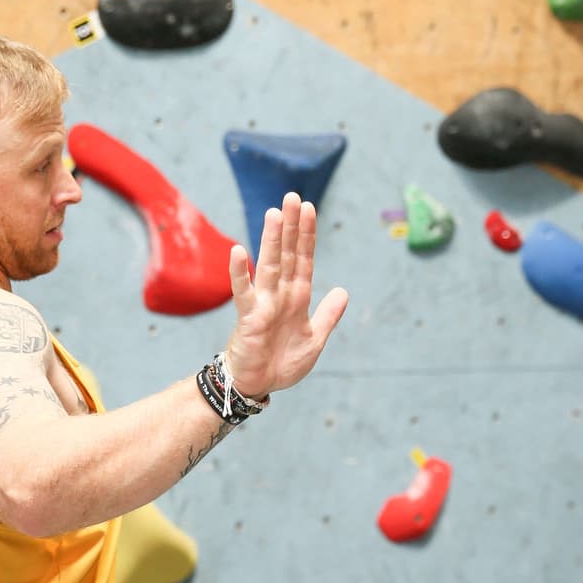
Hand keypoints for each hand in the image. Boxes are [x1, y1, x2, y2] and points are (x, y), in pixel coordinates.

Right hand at [223, 192, 348, 397]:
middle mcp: (281, 294)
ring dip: (271, 240)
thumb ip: (328, 316)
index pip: (304, 260)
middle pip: (287, 254)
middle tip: (293, 197)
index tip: (310, 208)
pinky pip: (244, 292)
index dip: (307, 236)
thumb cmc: (281, 363)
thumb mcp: (314, 340)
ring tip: (274, 214)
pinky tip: (239, 251)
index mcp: (298, 298)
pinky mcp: (249, 317)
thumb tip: (343, 291)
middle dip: (291, 227)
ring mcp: (264, 303)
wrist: (258, 385)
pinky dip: (241, 273)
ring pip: (270, 266)